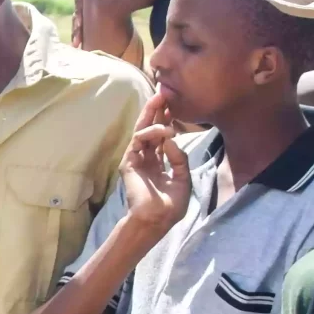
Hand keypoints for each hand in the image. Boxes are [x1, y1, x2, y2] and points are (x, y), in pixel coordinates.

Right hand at [118, 94, 192, 237]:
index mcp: (158, 164)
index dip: (167, 121)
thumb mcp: (183, 179)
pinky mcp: (129, 162)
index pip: (161, 138)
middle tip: (163, 92)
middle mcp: (146, 159)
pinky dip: (151, 133)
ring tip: (162, 102)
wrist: (156, 220)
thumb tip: (172, 140)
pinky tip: (164, 130)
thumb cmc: (170, 206)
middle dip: (156, 111)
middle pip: (150, 130)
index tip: (173, 105)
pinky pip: (138, 140)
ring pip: (142, 131)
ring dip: (152, 115)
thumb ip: (179, 158)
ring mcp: (136, 160)